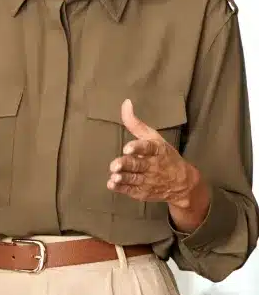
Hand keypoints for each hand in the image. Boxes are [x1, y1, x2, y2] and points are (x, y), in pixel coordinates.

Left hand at [108, 100, 209, 230]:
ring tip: (114, 175)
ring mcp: (148, 180)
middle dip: (126, 164)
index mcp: (157, 150)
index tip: (127, 148)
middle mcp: (153, 165)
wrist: (182, 182)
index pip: (148, 148)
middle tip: (115, 165)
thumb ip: (136, 123)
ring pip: (133, 179)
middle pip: (138, 165)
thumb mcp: (153, 138)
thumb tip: (125, 103)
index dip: (137, 148)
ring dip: (123, 177)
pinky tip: (112, 184)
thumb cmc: (163, 155)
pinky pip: (130, 191)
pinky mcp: (142, 192)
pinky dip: (121, 188)